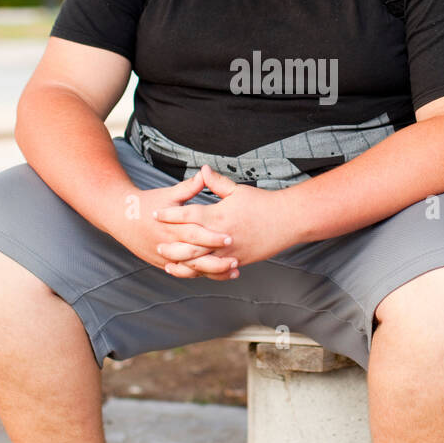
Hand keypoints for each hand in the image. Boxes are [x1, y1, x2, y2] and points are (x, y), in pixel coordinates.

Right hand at [117, 169, 240, 280]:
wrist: (121, 217)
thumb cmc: (148, 202)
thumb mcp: (169, 194)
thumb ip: (189, 187)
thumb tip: (206, 172)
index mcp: (171, 225)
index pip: (194, 233)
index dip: (212, 237)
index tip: (230, 238)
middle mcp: (168, 243)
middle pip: (194, 255)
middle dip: (216, 259)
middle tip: (236, 259)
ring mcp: (165, 256)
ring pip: (191, 268)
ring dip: (213, 272)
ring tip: (232, 271)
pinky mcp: (163, 263)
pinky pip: (184, 273)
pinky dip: (202, 275)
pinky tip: (218, 275)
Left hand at [152, 164, 297, 276]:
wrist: (287, 221)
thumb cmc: (262, 203)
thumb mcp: (237, 190)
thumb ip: (216, 183)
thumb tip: (202, 169)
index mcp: (218, 216)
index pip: (187, 215)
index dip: (169, 214)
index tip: (155, 213)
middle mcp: (221, 237)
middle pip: (189, 245)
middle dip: (171, 246)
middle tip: (157, 245)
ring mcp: (229, 252)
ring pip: (200, 263)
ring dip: (182, 265)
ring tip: (169, 264)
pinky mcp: (237, 262)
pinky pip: (215, 271)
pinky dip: (202, 273)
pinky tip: (193, 272)